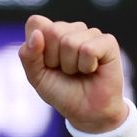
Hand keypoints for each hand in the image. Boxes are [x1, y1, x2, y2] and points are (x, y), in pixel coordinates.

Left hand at [18, 15, 127, 132]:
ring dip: (71, 66)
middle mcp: (71, 28)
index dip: (36, 48)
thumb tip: (37, 34)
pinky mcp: (108, 42)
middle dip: (54, 59)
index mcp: (51, 32)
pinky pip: (89, 49)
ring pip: (70, 42)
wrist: (86, 112)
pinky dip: (87, 66)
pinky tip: (92, 70)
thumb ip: (28, 55)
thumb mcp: (36, 76)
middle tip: (64, 71)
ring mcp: (90, 33)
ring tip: (78, 72)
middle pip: (53, 31)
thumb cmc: (62, 92)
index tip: (46, 64)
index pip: (36, 23)